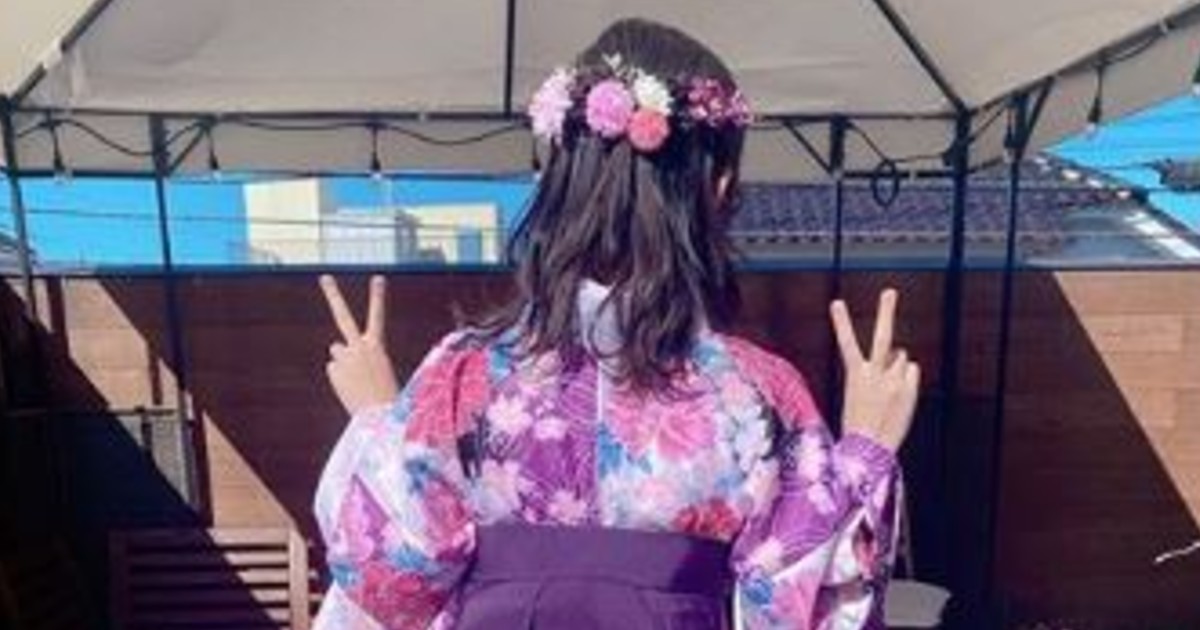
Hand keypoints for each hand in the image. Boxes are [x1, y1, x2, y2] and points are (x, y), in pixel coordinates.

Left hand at [320, 274, 398, 415]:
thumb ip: (360, 354)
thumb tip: (335, 348)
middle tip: (324, 277)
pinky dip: (340, 378)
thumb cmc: (385, 394)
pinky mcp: (333, 369)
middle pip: (343, 315)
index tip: (378, 278)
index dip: (377, 296)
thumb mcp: (380, 369)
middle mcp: (359, 346)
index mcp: (377, 346)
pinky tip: (350, 387)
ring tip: (357, 380)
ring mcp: (344, 357)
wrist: (380, 415)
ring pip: (337, 352)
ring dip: (343, 362)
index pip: (378, 316)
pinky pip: (334, 369)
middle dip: (333, 294)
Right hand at [830, 288, 920, 451]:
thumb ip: (878, 371)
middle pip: (882, 337)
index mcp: (855, 375)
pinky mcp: (908, 388)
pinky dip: (908, 378)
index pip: (846, 343)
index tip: (836, 302)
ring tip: (888, 390)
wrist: (870, 449)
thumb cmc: (861, 423)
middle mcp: (875, 374)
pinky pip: (912, 371)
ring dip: (897, 367)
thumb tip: (901, 353)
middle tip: (890, 292)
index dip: (841, 322)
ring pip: (901, 358)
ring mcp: (893, 381)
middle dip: (885, 312)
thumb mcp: (861, 394)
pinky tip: (899, 396)